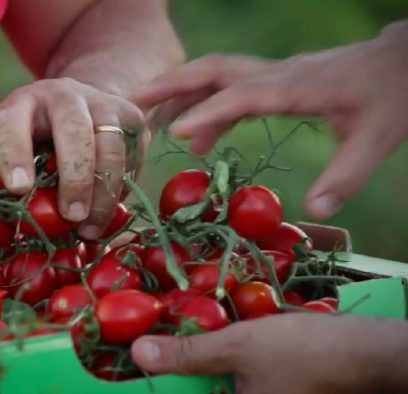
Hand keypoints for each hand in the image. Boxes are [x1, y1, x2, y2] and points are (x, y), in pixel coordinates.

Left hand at [0, 78, 148, 238]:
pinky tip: (104, 212)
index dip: (14, 155)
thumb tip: (12, 222)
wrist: (83, 105)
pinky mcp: (132, 119)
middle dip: (75, 179)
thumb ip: (9, 179)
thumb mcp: (17, 148)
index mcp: (24, 103)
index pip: (13, 124)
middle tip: (71, 216)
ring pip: (111, 149)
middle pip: (75, 132)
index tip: (18, 188)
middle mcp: (65, 96)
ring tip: (89, 228)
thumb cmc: (39, 139)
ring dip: (103, 194)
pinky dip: (119, 191)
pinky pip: (132, 160)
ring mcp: (104, 104)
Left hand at [131, 314, 407, 393]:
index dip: (155, 391)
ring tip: (167, 349)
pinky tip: (205, 350)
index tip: (129, 373)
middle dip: (173, 379)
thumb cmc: (303, 353)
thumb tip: (138, 352)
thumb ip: (188, 353)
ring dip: (192, 374)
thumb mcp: (239, 346)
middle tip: (146, 354)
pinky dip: (213, 372)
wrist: (365, 355)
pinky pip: (228, 389)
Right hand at [133, 21, 407, 220]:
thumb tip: (313, 212)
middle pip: (214, 69)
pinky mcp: (274, 82)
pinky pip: (229, 91)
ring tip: (149, 124)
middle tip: (132, 102)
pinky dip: (206, 110)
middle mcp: (276, 75)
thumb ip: (344, 176)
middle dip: (171, 84)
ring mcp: (273, 75)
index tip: (174, 134)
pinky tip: (199, 140)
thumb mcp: (377, 138)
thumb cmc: (390, 98)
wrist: (400, 62)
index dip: (207, 113)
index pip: (241, 96)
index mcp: (295, 87)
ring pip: (215, 75)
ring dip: (180, 94)